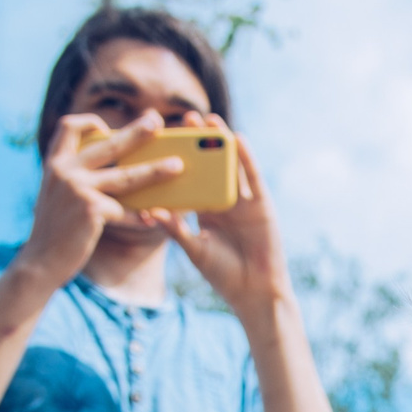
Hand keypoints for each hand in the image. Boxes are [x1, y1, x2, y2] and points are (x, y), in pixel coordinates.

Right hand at [16, 111, 186, 288]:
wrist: (40, 261)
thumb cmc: (55, 231)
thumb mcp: (57, 196)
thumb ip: (73, 178)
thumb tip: (115, 169)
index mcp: (55, 164)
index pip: (68, 127)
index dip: (88, 122)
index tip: (105, 127)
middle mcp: (65, 171)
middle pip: (109, 145)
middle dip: (136, 132)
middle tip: (156, 121)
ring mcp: (77, 189)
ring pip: (126, 176)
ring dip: (155, 170)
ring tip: (177, 166)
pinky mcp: (91, 210)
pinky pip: (125, 211)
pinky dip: (140, 216)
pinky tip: (154, 218)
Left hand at [142, 119, 293, 328]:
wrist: (254, 292)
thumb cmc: (224, 275)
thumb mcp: (193, 249)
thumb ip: (175, 229)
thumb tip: (150, 211)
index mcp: (207, 212)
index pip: (192, 179)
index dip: (181, 159)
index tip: (165, 139)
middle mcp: (225, 202)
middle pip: (211, 166)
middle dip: (201, 142)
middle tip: (185, 118)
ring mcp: (245, 201)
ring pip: (232, 165)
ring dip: (223, 142)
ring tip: (210, 119)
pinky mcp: (262, 204)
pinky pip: (253, 177)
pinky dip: (246, 158)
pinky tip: (237, 139)